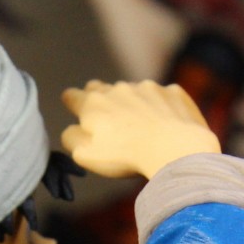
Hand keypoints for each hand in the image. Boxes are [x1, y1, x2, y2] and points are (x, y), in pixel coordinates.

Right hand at [59, 80, 220, 179]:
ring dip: (133, 103)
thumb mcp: (85, 155)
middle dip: (100, 97)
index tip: (72, 103)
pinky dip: (162, 107)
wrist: (173, 148)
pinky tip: (167, 125)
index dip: (72, 101)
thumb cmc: (124, 156)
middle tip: (106, 114)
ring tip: (141, 126)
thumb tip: (71, 130)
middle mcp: (118, 89)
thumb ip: (72, 139)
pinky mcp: (173, 92)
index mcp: (93, 103)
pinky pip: (163, 97)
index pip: (74, 96)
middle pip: (102, 88)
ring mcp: (148, 87)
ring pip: (134, 91)